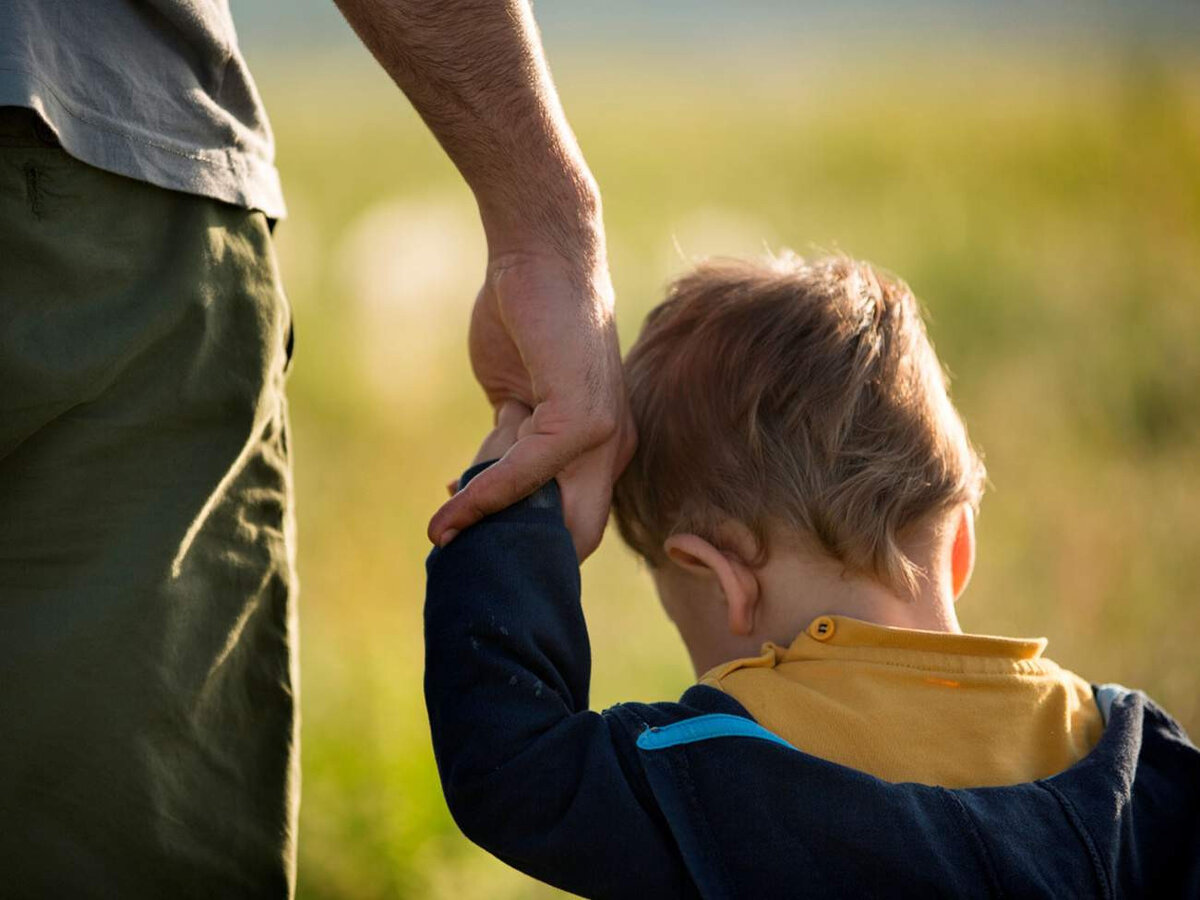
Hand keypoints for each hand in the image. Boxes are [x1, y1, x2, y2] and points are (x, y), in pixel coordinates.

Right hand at [427, 245, 635, 560]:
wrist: (539, 257)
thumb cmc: (527, 321)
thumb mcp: (517, 398)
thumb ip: (510, 446)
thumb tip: (480, 491)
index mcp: (603, 446)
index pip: (577, 522)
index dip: (532, 546)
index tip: (481, 552)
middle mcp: (612, 447)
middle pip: (577, 536)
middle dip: (522, 557)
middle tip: (466, 565)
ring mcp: (603, 435)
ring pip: (547, 513)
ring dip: (490, 532)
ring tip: (443, 543)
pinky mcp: (581, 417)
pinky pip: (523, 473)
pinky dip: (482, 497)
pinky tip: (448, 511)